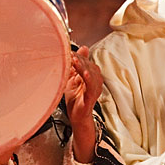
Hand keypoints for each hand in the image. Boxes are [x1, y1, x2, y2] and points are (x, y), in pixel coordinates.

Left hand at [65, 46, 102, 162]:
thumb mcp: (73, 78)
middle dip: (79, 59)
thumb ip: (78, 64)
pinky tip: (83, 73)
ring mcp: (95, 88)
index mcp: (91, 76)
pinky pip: (91, 85)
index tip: (68, 51)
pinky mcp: (92, 96)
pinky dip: (88, 78)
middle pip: (89, 66)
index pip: (86, 62)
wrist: (75, 117)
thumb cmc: (75, 99)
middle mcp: (96, 81)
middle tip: (69, 54)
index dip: (78, 56)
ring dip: (82, 66)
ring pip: (91, 73)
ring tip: (74, 60)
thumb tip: (84, 47)